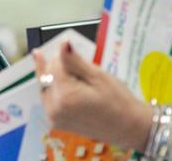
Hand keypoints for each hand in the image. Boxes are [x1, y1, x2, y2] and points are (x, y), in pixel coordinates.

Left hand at [33, 41, 152, 151]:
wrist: (127, 127)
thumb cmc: (117, 101)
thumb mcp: (97, 76)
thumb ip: (75, 61)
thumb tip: (63, 44)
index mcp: (65, 96)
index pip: (53, 65)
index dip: (61, 55)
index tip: (71, 50)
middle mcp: (54, 109)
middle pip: (46, 76)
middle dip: (56, 66)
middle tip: (70, 59)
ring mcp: (53, 118)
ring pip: (44, 87)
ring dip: (53, 76)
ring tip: (68, 70)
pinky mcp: (56, 122)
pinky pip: (48, 99)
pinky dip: (54, 88)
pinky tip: (65, 82)